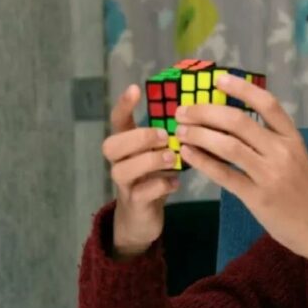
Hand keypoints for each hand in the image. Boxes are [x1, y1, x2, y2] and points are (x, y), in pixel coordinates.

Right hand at [101, 84, 179, 259]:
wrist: (141, 219)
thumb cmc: (154, 178)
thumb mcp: (160, 154)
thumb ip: (169, 137)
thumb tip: (196, 113)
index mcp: (127, 146)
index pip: (117, 121)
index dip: (123, 105)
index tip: (135, 88)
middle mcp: (120, 163)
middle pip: (111, 145)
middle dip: (139, 138)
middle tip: (165, 136)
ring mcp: (125, 184)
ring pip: (123, 169)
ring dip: (150, 160)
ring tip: (173, 158)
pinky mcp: (135, 203)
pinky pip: (142, 193)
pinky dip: (161, 186)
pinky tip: (175, 182)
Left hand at [175, 75, 307, 275]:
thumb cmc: (307, 192)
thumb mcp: (297, 158)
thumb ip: (271, 141)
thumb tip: (232, 124)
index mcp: (292, 138)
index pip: (267, 104)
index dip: (241, 88)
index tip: (217, 80)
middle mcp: (282, 151)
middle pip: (239, 121)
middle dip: (206, 112)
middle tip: (184, 110)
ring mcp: (270, 174)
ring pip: (228, 145)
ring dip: (200, 134)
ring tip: (181, 131)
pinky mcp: (258, 198)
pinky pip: (225, 175)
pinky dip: (202, 162)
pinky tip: (188, 154)